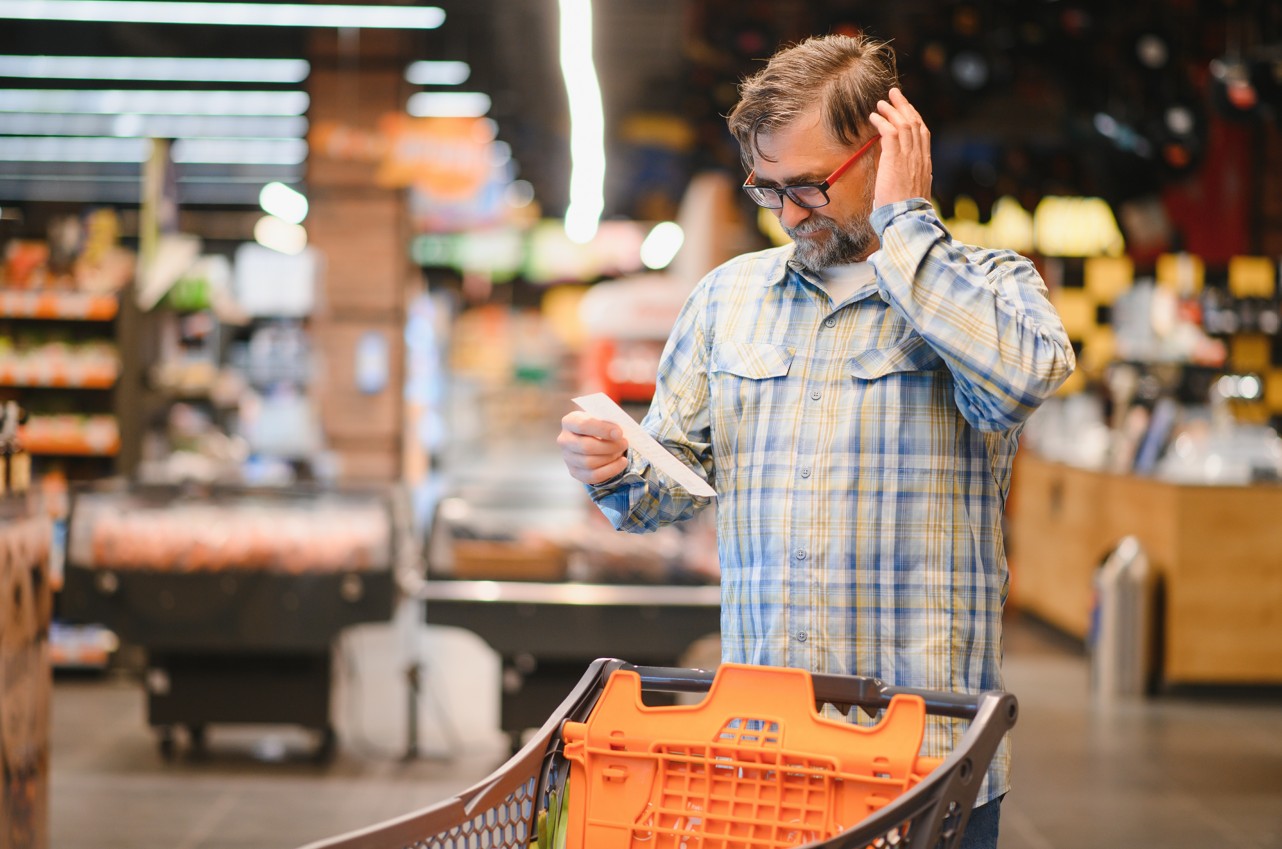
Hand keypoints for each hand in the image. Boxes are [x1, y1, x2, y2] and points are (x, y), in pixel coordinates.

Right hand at [557, 411, 628, 484]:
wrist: (593, 435)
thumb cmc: (600, 424)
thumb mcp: (602, 416)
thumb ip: (608, 421)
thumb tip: (617, 435)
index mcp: (570, 421)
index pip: (583, 425)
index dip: (603, 430)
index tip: (619, 433)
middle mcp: (564, 440)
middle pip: (586, 447)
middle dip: (609, 447)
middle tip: (625, 443)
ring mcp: (568, 458)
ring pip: (589, 463)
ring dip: (610, 458)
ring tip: (621, 451)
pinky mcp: (575, 472)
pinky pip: (593, 476)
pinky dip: (611, 470)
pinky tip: (621, 462)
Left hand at [867, 87, 931, 207]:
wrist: (907, 219)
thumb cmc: (907, 211)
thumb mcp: (915, 191)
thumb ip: (915, 179)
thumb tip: (914, 174)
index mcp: (925, 163)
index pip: (922, 133)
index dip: (914, 117)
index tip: (906, 109)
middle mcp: (919, 156)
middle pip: (915, 123)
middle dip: (904, 106)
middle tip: (894, 94)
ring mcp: (908, 157)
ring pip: (903, 124)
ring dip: (891, 110)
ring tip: (881, 103)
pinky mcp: (895, 159)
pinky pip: (890, 132)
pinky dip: (882, 121)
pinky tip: (874, 117)